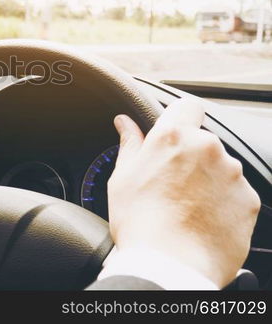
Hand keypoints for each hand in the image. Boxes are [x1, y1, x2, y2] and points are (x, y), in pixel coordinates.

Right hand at [108, 98, 260, 287]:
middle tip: (170, 184)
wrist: (170, 267)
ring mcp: (232, 175)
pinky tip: (202, 221)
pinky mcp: (250, 201)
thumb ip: (130, 144)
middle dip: (190, 157)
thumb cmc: (141, 223)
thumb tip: (125, 123)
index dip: (181, 116)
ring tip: (186, 208)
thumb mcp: (122, 178)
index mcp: (173, 137)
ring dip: (208, 180)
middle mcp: (207, 148)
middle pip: (203, 142)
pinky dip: (223, 203)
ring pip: (221, 168)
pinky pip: (236, 194)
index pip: (188, 105)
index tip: (175, 132)